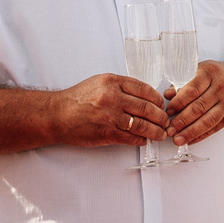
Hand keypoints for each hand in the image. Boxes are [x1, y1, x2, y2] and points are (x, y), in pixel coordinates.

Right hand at [51, 73, 169, 147]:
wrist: (57, 114)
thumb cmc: (77, 99)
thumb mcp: (99, 83)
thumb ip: (120, 87)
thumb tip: (144, 97)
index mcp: (112, 82)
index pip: (144, 89)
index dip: (157, 99)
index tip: (162, 105)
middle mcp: (112, 97)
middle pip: (147, 107)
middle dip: (161, 117)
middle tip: (166, 121)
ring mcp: (109, 116)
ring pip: (142, 125)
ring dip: (155, 131)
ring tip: (161, 134)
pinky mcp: (106, 133)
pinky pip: (131, 138)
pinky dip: (141, 140)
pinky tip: (144, 140)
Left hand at [164, 61, 223, 145]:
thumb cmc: (218, 76)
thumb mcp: (201, 71)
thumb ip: (184, 82)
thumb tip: (167, 95)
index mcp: (209, 73)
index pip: (192, 90)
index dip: (179, 102)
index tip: (168, 111)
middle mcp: (221, 87)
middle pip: (199, 107)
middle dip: (182, 121)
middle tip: (169, 130)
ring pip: (207, 120)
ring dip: (191, 132)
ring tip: (177, 140)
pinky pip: (215, 128)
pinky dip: (201, 135)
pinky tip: (190, 140)